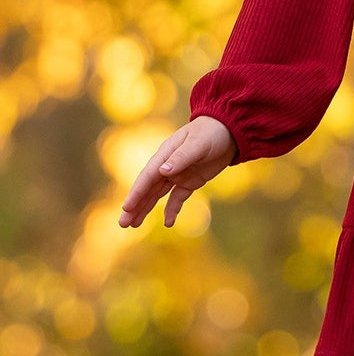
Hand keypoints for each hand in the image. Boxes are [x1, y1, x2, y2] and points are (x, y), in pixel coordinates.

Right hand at [118, 115, 236, 228]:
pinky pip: (177, 198)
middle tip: (123, 224)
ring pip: (157, 195)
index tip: (126, 208)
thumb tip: (162, 171)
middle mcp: (167, 166)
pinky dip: (172, 210)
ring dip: (145, 209)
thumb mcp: (197, 144)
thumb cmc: (211, 132)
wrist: (229, 130)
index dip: (136, 193)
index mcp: (165, 154)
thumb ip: (181, 157)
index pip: (147, 177)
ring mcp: (177, 175)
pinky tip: (168, 223)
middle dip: (135, 206)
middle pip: (148, 189)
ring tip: (134, 225)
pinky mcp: (190, 182)